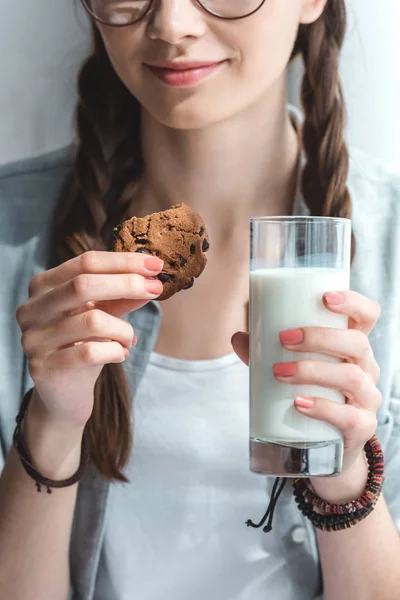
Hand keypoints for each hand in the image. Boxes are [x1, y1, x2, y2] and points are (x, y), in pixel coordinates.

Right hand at [16, 251, 163, 428]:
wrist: (65, 393)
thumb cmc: (84, 345)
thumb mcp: (104, 314)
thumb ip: (122, 296)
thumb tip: (151, 278)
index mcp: (43, 286)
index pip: (85, 262)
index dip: (123, 262)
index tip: (155, 265)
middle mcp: (32, 309)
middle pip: (83, 284)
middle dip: (127, 284)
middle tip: (155, 289)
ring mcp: (34, 339)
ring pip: (91, 321)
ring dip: (123, 329)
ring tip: (129, 339)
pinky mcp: (44, 367)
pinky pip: (89, 353)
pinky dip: (114, 351)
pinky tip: (121, 354)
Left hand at [232, 290, 381, 502]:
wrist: (324, 447)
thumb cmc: (311, 394)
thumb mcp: (292, 368)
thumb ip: (266, 352)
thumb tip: (238, 337)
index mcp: (353, 346)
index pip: (368, 315)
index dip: (353, 302)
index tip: (325, 297)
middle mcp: (367, 368)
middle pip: (357, 343)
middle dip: (319, 337)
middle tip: (284, 339)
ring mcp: (368, 398)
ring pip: (351, 377)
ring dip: (312, 371)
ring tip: (280, 372)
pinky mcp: (362, 427)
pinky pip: (348, 416)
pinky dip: (322, 408)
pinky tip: (299, 404)